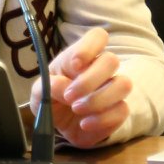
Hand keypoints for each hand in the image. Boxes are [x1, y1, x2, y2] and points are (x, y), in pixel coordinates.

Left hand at [29, 27, 132, 147]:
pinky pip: (122, 110)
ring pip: (123, 84)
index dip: (90, 47)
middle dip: (89, 80)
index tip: (75, 65)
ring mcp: (113, 89)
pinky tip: (85, 124)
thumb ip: (48, 86)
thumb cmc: (53, 100)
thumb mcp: (39, 93)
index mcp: (81, 57)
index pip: (97, 37)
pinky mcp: (119, 111)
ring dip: (98, 99)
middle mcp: (101, 69)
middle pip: (111, 60)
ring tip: (77, 109)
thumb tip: (64, 86)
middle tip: (69, 96)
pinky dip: (101, 119)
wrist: (61, 126)